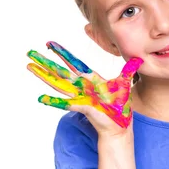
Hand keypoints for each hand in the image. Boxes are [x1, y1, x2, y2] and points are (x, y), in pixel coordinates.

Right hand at [27, 41, 142, 131]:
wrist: (120, 125)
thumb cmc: (119, 106)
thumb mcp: (124, 84)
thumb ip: (128, 70)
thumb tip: (138, 59)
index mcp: (89, 79)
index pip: (73, 63)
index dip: (62, 53)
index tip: (50, 43)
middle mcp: (81, 87)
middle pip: (59, 72)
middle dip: (45, 62)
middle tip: (30, 53)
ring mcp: (80, 97)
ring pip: (58, 84)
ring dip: (43, 76)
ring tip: (29, 67)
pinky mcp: (83, 107)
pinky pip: (67, 103)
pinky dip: (55, 101)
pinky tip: (41, 98)